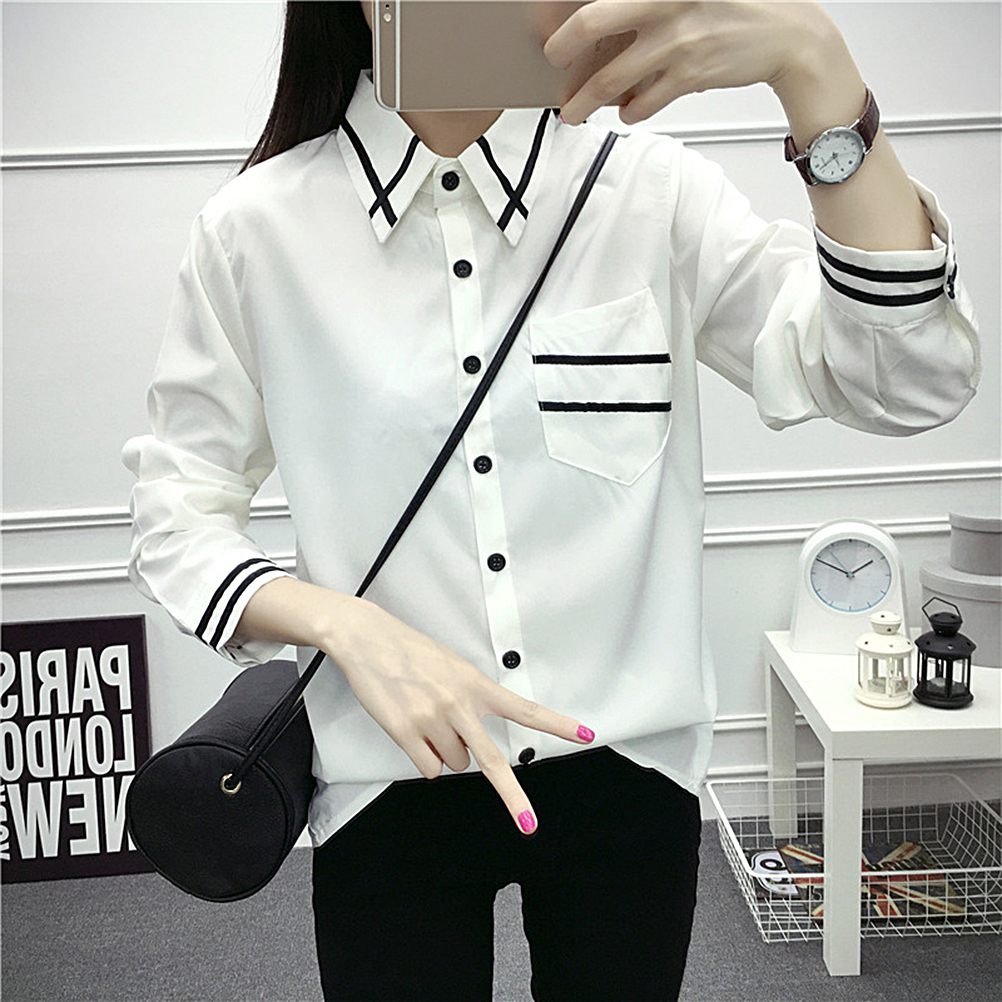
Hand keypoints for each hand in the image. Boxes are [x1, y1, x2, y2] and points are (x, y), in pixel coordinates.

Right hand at [328, 598, 595, 834]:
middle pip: (490, 760)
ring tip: (426, 717)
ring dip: (445, 752)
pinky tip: (412, 730)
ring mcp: (432, 719)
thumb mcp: (453, 668)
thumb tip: (471, 746)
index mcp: (476, 684)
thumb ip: (471, 700)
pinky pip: (427, 767)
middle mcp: (459, 704)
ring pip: (454, 763)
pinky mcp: (405, 731)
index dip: (557, 724)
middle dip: (513, 796)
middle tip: (529, 823)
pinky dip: (424, 757)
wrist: (369, 639)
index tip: (586, 735)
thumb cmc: (412, 652)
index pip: (524, 708)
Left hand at [542, 0, 835, 125]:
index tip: (554, 30)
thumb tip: (609, 18)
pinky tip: (626, 110)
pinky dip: (630, 111)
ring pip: (612, 78)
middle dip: (563, 52)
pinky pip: (644, 102)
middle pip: (592, 26)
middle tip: (554, 68)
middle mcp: (666, 5)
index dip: (572, 17)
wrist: (789, 34)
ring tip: (574, 111)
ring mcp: (676, 42)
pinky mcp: (689, 76)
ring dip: (587, 101)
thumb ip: (651, 3)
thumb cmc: (739, 7)